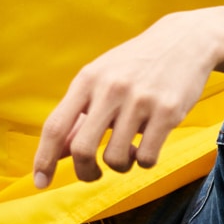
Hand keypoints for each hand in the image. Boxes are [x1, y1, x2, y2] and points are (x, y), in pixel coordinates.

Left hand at [32, 11, 220, 184]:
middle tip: (93, 174)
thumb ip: (78, 115)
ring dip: (120, 166)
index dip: (43, 159)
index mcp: (87, 80)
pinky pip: (147, 158)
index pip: (56, 126)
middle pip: (82, 149)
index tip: (39, 182)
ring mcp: (140, 100)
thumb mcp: (100, 80)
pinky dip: (144, 162)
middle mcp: (110, 89)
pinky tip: (148, 145)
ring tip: (129, 150)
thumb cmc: (134, 67)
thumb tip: (56, 154)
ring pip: (116, 159)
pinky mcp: (168, 111)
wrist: (184, 41)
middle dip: (84, 172)